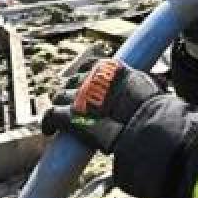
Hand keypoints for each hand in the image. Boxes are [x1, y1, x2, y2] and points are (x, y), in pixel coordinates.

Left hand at [40, 59, 161, 152]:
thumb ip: (132, 82)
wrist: (143, 123)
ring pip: (59, 97)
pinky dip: (48, 123)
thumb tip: (145, 85)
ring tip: (64, 117)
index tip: (85, 87)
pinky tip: (50, 130)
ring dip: (61, 106)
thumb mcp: (143, 84)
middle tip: (73, 105)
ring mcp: (78, 96)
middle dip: (71, 92)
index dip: (84, 78)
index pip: (87, 67)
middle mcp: (90, 78)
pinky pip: (50, 116)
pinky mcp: (68, 115)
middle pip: (71, 82)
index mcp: (108, 67)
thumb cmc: (149, 107)